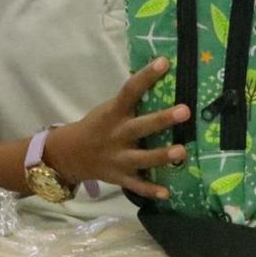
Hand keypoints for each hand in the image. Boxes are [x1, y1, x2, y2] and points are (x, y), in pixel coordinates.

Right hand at [45, 58, 189, 199]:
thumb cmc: (97, 126)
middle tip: (185, 111)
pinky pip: (136, 185)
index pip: (130, 90)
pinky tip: (167, 193)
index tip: (164, 62)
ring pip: (142, 158)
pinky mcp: (119, 177)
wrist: (70, 154)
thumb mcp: (108, 109)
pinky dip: (150, 190)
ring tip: (182, 150)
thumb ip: (129, 101)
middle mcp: (117, 135)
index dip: (146, 76)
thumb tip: (158, 79)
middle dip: (162, 119)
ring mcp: (118, 158)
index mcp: (114, 113)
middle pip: (141, 126)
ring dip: (162, 155)